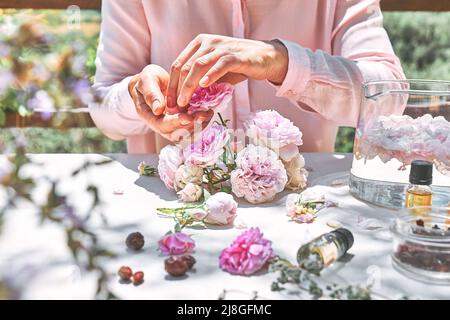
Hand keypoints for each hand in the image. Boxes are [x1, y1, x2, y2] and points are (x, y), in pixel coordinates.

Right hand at [128, 64, 212, 141]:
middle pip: (176, 134)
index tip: (187, 116)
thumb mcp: (146, 81)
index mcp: (149, 117)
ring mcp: (172, 125)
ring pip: (186, 133)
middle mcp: (161, 125)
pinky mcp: (182, 122)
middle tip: (203, 115)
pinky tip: (209, 112)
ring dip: (199, 126)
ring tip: (208, 114)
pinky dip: (202, 121)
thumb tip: (158, 109)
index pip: (162, 125)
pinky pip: (192, 127)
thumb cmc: (147, 80)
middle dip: (191, 126)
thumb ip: (150, 93)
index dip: (175, 123)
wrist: (152, 83)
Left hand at [166, 34, 287, 107]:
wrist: (265, 58)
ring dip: (189, 86)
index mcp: (200, 44)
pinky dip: (209, 76)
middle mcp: (208, 43)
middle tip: (175, 106)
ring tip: (184, 102)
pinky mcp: (235, 56)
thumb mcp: (216, 71)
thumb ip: (201, 79)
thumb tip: (186, 99)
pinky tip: (203, 87)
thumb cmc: (239, 66)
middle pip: (185, 66)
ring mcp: (221, 47)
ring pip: (198, 66)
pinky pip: (219, 66)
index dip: (172, 85)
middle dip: (177, 88)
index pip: (179, 64)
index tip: (170, 103)